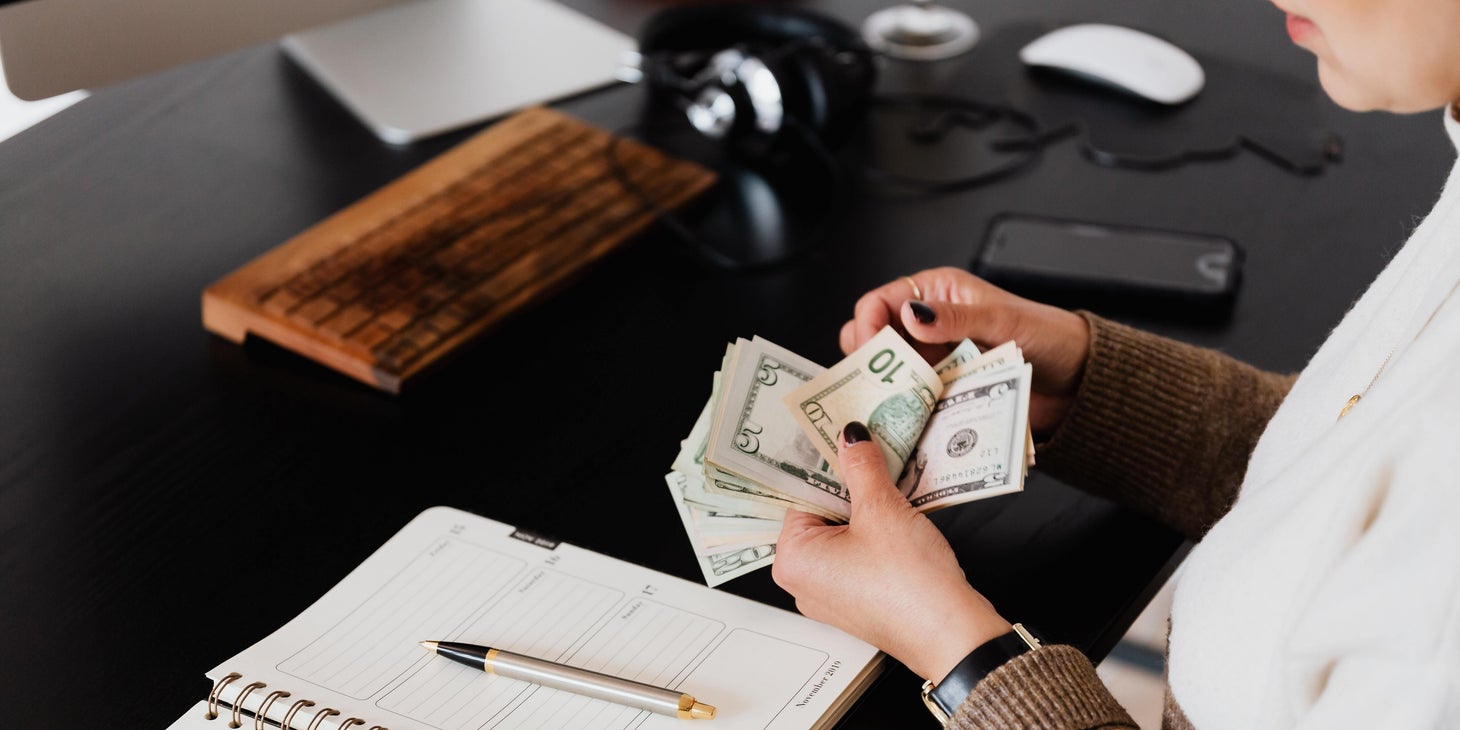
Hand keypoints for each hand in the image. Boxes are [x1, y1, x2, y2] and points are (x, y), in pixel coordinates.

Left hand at [772, 421, 1011, 682]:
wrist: (951, 634)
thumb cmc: (909, 584)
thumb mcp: (882, 510)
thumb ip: (861, 467)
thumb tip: (851, 438)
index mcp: (792, 559)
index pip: (799, 494)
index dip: (825, 464)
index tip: (840, 438)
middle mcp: (804, 581)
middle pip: (820, 514)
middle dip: (848, 485)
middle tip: (870, 453)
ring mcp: (832, 594)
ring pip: (843, 533)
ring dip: (867, 507)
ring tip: (889, 480)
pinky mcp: (860, 600)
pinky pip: (859, 554)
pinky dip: (876, 532)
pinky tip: (899, 514)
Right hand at [840, 267, 1089, 435]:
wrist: (1079, 380)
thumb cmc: (1048, 336)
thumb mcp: (1002, 320)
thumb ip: (955, 317)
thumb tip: (911, 313)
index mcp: (938, 293)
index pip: (880, 302)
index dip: (866, 326)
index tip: (866, 354)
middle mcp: (930, 326)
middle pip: (876, 340)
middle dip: (869, 362)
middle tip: (872, 385)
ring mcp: (936, 361)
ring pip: (890, 375)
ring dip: (885, 391)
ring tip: (887, 408)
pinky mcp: (944, 393)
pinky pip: (912, 402)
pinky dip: (905, 412)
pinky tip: (904, 423)